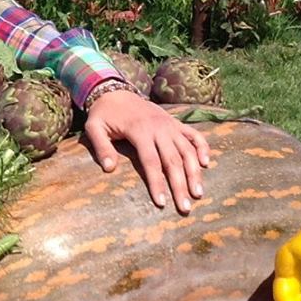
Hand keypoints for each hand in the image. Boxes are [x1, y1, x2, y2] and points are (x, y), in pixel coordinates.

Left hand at [82, 88, 211, 213]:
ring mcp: (170, 125)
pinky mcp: (176, 122)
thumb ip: (101, 147)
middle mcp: (159, 127)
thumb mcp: (94, 127)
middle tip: (185, 208)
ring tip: (198, 194)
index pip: (151, 161)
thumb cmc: (104, 114)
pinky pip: (194, 135)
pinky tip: (206, 164)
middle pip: (173, 160)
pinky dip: (203, 147)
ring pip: (187, 150)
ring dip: (194, 172)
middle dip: (180, 185)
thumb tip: (108, 169)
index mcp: (139, 130)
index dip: (157, 182)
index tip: (161, 203)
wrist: (116, 92)